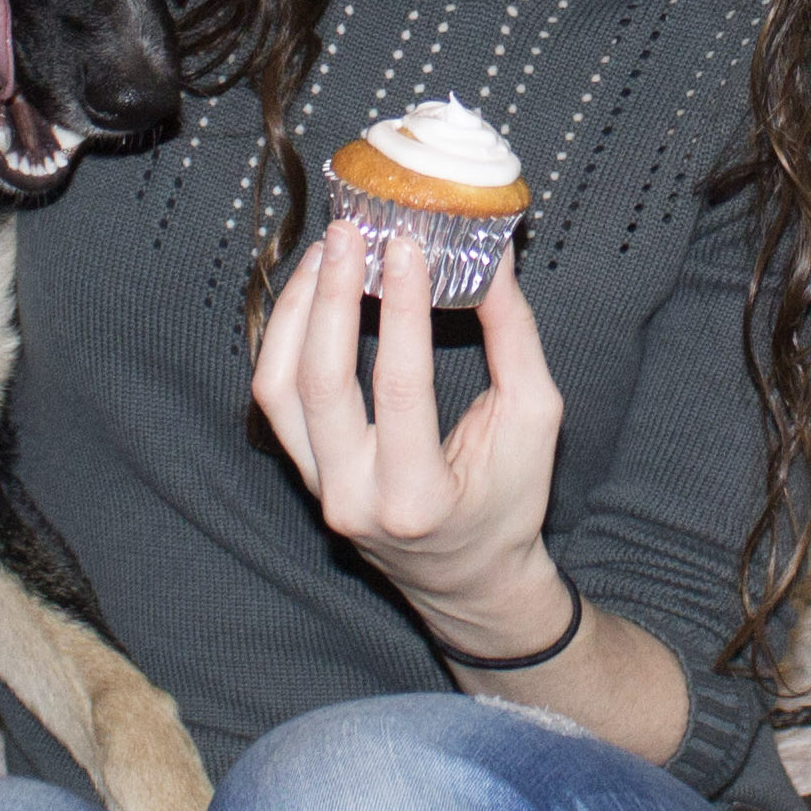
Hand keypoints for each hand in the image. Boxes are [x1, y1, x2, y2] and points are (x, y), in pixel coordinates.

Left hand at [249, 221, 570, 656]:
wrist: (467, 577)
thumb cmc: (510, 501)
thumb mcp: (534, 419)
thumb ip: (514, 336)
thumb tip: (491, 253)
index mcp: (418, 497)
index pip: (400, 387)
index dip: (402, 309)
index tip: (405, 245)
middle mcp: (353, 498)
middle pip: (320, 383)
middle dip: (330, 298)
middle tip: (350, 233)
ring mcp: (319, 488)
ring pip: (278, 388)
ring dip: (295, 311)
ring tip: (325, 253)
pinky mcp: (304, 471)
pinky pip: (275, 396)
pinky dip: (286, 336)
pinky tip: (311, 290)